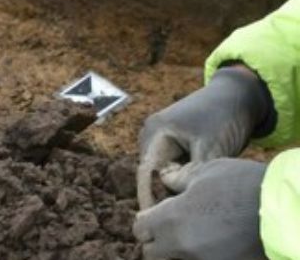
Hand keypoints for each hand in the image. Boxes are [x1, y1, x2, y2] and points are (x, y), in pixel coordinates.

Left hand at [133, 158, 266, 259]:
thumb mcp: (205, 172)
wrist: (285, 209)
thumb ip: (178, 179)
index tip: (155, 215)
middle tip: (170, 229)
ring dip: (176, 251)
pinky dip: (199, 255)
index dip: (146, 220)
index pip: (140, 229)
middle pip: (152, 253)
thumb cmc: (243, 185)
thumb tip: (164, 181)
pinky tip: (210, 244)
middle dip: (157, 241)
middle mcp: (181, 247)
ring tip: (192, 236)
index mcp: (170, 220)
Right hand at [138, 67, 269, 208]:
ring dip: (174, 178)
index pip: (147, 172)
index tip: (162, 212)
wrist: (237, 94)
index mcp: (155, 132)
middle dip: (164, 186)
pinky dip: (180, 170)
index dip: (152, 194)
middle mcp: (151, 131)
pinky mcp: (171, 134)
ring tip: (191, 188)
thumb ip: (190, 174)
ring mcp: (160, 131)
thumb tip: (175, 199)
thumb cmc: (223, 118)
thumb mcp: (210, 149)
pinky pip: (170, 159)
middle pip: (152, 169)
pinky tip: (194, 176)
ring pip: (162, 166)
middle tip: (182, 202)